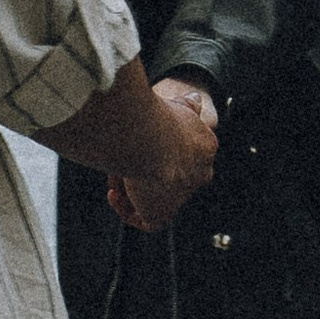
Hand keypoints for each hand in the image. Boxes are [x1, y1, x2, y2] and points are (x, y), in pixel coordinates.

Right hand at [105, 81, 216, 233]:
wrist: (147, 137)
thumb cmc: (155, 116)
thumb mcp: (177, 103)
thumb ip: (187, 104)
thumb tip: (195, 98)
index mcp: (205, 147)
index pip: (183, 154)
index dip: (156, 148)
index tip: (138, 142)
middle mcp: (199, 173)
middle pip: (168, 176)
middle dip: (144, 169)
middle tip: (124, 160)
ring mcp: (181, 195)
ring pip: (153, 195)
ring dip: (131, 185)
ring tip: (114, 173)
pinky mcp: (161, 214)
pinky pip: (145, 219)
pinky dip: (127, 208)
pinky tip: (114, 193)